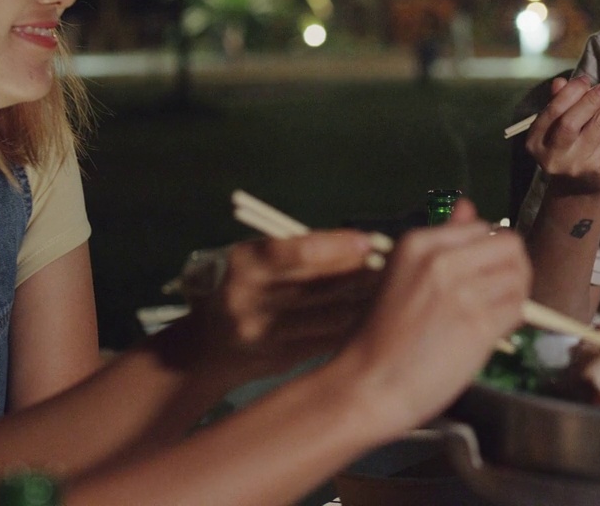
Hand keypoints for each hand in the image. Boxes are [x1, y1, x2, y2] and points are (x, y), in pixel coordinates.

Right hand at [187, 231, 383, 376]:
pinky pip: (330, 340)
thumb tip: (362, 245)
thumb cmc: (245, 288)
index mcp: (244, 263)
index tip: (367, 241)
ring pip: (331, 315)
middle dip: (361, 273)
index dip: (336, 246)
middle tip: (392, 264)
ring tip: (393, 289)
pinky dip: (356, 327)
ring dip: (367, 302)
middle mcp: (248, 298)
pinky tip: (377, 317)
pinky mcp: (280, 358)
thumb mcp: (257, 262)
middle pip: (319, 285)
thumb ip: (300, 253)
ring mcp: (263, 333)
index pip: (294, 251)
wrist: (206, 348)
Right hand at [340, 199, 530, 431]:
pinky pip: (517, 309)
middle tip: (498, 293)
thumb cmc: (380, 336)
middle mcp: (441, 260)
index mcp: (419, 243)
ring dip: (514, 296)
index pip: (484, 228)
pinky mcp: (477, 325)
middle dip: (513, 269)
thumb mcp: (402, 274)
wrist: (366, 385)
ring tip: (493, 314)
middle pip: (510, 246)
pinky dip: (512, 320)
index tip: (482, 275)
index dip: (491, 252)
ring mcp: (461, 292)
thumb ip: (442, 239)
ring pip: (519, 278)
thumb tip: (468, 205)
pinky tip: (492, 332)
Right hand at [525, 76, 599, 193]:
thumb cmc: (568, 147)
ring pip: (597, 127)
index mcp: (536, 141)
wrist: (580, 187)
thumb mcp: (557, 126)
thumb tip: (560, 82)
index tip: (585, 79)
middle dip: (591, 99)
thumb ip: (559, 104)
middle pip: (570, 123)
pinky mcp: (597, 168)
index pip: (552, 113)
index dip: (569, 94)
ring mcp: (575, 165)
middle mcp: (552, 156)